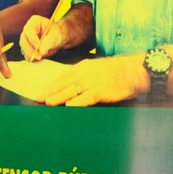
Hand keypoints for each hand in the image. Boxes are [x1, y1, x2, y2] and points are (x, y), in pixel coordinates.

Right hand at [20, 15, 64, 61]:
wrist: (57, 37)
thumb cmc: (56, 33)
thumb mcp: (54, 36)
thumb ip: (47, 42)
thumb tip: (41, 51)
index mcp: (34, 21)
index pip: (29, 30)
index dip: (32, 39)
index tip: (38, 47)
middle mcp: (28, 29)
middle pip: (24, 39)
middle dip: (30, 49)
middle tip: (39, 55)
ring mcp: (26, 38)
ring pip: (23, 47)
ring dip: (31, 53)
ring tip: (41, 56)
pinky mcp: (27, 46)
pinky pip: (25, 52)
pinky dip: (30, 56)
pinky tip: (37, 58)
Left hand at [33, 55, 147, 106]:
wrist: (134, 69)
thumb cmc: (118, 70)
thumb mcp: (98, 68)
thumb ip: (85, 74)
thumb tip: (74, 82)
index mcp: (84, 67)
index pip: (63, 75)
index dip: (51, 84)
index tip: (42, 90)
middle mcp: (85, 73)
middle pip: (63, 83)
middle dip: (50, 91)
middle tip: (38, 98)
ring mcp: (92, 82)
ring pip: (70, 90)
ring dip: (58, 97)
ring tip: (48, 102)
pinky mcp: (100, 91)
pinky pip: (85, 98)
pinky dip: (76, 102)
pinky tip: (68, 106)